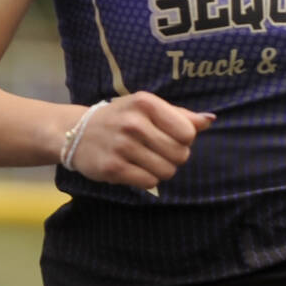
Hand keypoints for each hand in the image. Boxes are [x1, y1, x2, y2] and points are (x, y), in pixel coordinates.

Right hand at [67, 92, 213, 189]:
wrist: (76, 132)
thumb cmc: (121, 118)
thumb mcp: (147, 108)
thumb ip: (179, 115)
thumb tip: (209, 120)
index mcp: (145, 103)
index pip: (188, 132)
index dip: (183, 139)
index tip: (168, 136)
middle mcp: (134, 122)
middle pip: (180, 154)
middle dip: (174, 157)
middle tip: (157, 151)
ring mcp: (122, 145)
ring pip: (167, 171)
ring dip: (160, 169)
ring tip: (144, 159)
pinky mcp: (112, 167)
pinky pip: (149, 182)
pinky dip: (146, 179)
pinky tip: (133, 168)